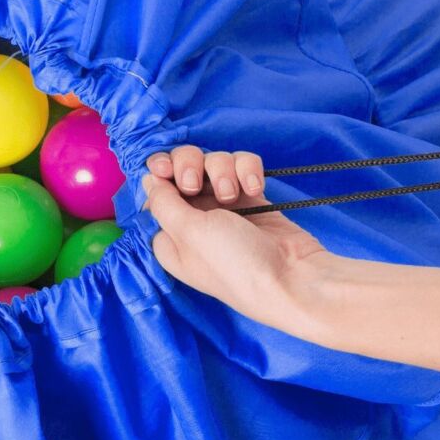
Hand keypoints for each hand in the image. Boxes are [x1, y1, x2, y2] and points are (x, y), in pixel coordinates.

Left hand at [142, 148, 329, 331]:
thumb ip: (163, 202)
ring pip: (213, 163)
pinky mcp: (251, 197)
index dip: (159, 173)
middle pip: (181, 168)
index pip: (154, 189)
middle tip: (195, 183)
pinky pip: (242, 166)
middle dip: (189, 165)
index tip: (165, 169)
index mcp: (169, 234)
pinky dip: (247, 170)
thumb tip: (147, 179)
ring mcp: (223, 207)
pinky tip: (255, 188)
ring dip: (222, 170)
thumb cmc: (233, 262)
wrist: (292, 276)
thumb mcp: (188, 233)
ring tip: (234, 194)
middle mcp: (192, 218)